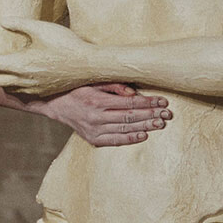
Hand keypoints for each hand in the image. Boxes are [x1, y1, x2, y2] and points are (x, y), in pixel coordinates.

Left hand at [0, 19, 97, 95]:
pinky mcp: (39, 92)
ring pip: (0, 86)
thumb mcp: (42, 28)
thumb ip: (19, 24)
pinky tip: (7, 73)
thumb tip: (2, 21)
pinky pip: (14, 90)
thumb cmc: (67, 44)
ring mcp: (30, 88)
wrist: (90, 65)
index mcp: (18, 64)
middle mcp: (21, 80)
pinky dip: (4, 81)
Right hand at [44, 82, 171, 146]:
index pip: (129, 103)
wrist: (55, 104)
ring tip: (161, 124)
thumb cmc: (77, 89)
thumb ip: (114, 86)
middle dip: (151, 115)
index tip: (162, 101)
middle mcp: (96, 117)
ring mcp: (94, 130)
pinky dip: (130, 139)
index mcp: (97, 100)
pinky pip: (115, 141)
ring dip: (145, 127)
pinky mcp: (93, 139)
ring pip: (125, 129)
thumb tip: (134, 94)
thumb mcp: (93, 81)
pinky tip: (144, 135)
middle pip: (130, 117)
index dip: (148, 103)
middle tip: (167, 115)